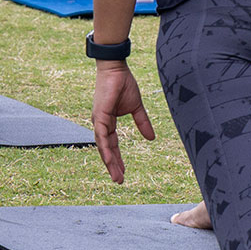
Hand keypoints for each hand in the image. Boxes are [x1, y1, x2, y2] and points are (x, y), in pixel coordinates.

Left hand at [91, 60, 154, 183]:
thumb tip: (151, 139)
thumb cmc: (123, 83)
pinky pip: (101, 135)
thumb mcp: (136, 107)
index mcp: (108, 122)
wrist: (116, 68)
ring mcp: (99, 119)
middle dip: (113, 166)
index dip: (117, 159)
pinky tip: (108, 160)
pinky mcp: (100, 114)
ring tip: (116, 176)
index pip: (113, 145)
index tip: (123, 173)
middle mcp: (101, 123)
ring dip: (109, 162)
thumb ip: (142, 123)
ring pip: (103, 146)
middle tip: (119, 181)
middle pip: (106, 149)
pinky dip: (105, 148)